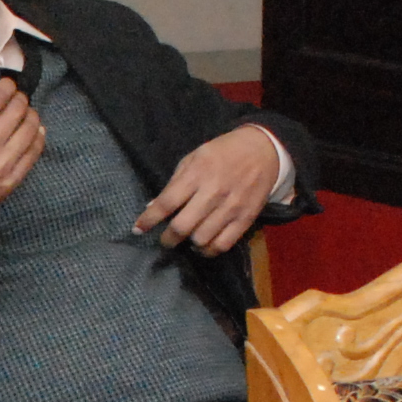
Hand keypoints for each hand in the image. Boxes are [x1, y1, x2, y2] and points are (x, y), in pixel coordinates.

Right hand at [0, 76, 42, 234]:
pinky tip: (35, 131)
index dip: (6, 85)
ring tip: (27, 113)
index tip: (7, 84)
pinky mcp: (12, 180)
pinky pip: (34, 152)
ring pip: (30, 129)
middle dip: (20, 98)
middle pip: (17, 110)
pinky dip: (37, 137)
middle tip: (18, 98)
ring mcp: (3, 165)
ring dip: (31, 115)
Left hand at [132, 122, 287, 254]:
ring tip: (186, 239)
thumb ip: (174, 183)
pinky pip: (223, 245)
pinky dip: (209, 251)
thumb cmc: (222, 153)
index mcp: (197, 174)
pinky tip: (203, 245)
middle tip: (165, 239)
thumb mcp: (194, 158)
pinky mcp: (246, 219)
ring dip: (189, 244)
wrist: (263, 151)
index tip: (138, 229)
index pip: (166, 202)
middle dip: (168, 238)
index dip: (149, 220)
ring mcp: (231, 207)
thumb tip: (152, 208)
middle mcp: (213, 192)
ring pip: (201, 239)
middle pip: (183, 226)